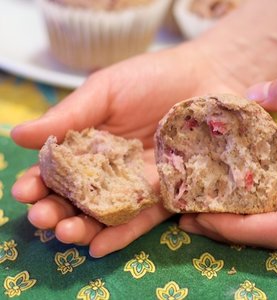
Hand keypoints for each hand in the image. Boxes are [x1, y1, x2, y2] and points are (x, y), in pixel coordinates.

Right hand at [11, 42, 240, 256]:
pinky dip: (123, 234)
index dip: (39, 182)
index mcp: (90, 144)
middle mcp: (111, 169)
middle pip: (79, 198)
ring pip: (107, 214)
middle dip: (57, 211)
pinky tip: (100, 246)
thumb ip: (69, 116)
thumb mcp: (105, 91)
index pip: (58, 170)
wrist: (205, 77)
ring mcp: (138, 184)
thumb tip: (17, 135)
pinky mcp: (167, 194)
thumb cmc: (151, 79)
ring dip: (85, 228)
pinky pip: (144, 219)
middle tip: (44, 218)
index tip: (26, 191)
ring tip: (68, 233)